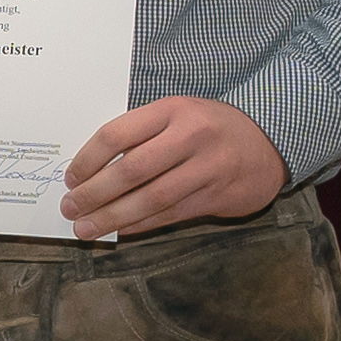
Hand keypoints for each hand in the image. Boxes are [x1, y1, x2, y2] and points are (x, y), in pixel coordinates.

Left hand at [60, 96, 285, 239]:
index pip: (116, 134)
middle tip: (70, 208)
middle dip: (94, 194)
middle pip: (131, 170)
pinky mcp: (218, 195)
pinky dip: (141, 225)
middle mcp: (190, 136)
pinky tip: (120, 230)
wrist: (271, 139)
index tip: (70, 178)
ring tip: (86, 228)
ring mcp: (207, 168)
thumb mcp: (177, 115)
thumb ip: (141, 135)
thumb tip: (91, 170)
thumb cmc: (209, 127)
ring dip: (113, 217)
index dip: (87, 160)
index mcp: (172, 110)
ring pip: (151, 198)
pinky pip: (170, 214)